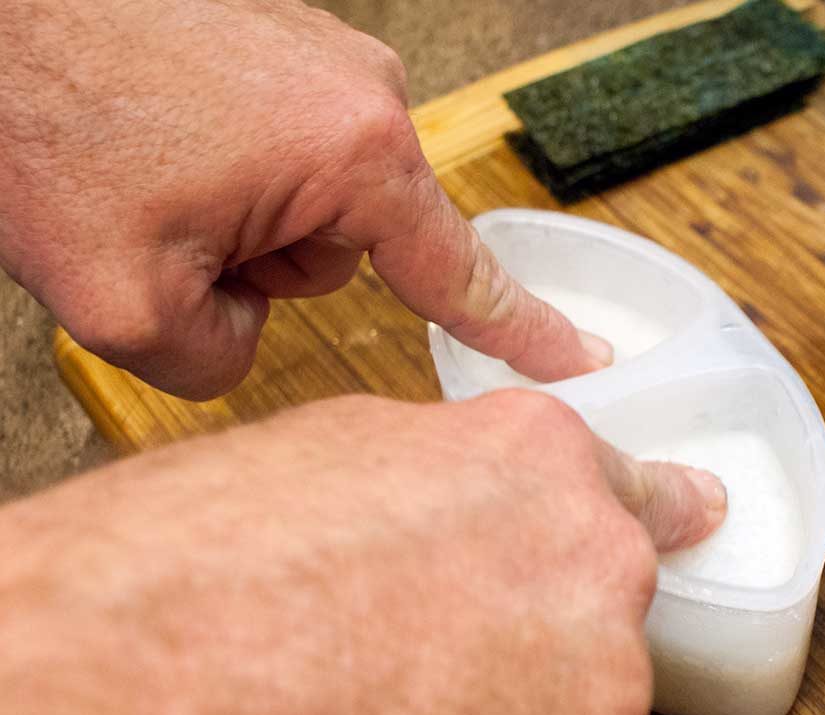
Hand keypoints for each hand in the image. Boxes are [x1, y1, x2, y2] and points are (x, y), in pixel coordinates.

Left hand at [0, 0, 610, 399]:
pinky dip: (217, 176)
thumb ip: (223, 364)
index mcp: (352, 153)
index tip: (579, 358)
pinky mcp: (273, 48)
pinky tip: (155, 153)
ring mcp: (315, 60)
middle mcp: (355, 94)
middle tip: (177, 237)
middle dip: (264, 267)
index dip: (522, 331)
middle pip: (347, 250)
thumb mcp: (130, 308)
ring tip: (154, 188)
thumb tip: (243, 332)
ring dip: (232, 224)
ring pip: (303, 207)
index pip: (461, 274)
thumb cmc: (38, 117)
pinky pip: (273, 155)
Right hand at [0, 390, 723, 714]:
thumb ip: (442, 493)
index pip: (639, 494)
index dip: (664, 511)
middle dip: (523, 666)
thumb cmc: (201, 575)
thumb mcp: (332, 467)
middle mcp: (598, 571)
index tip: (697, 515)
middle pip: (593, 633)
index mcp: (537, 469)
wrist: (151, 697)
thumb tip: (462, 527)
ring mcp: (604, 697)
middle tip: (416, 696)